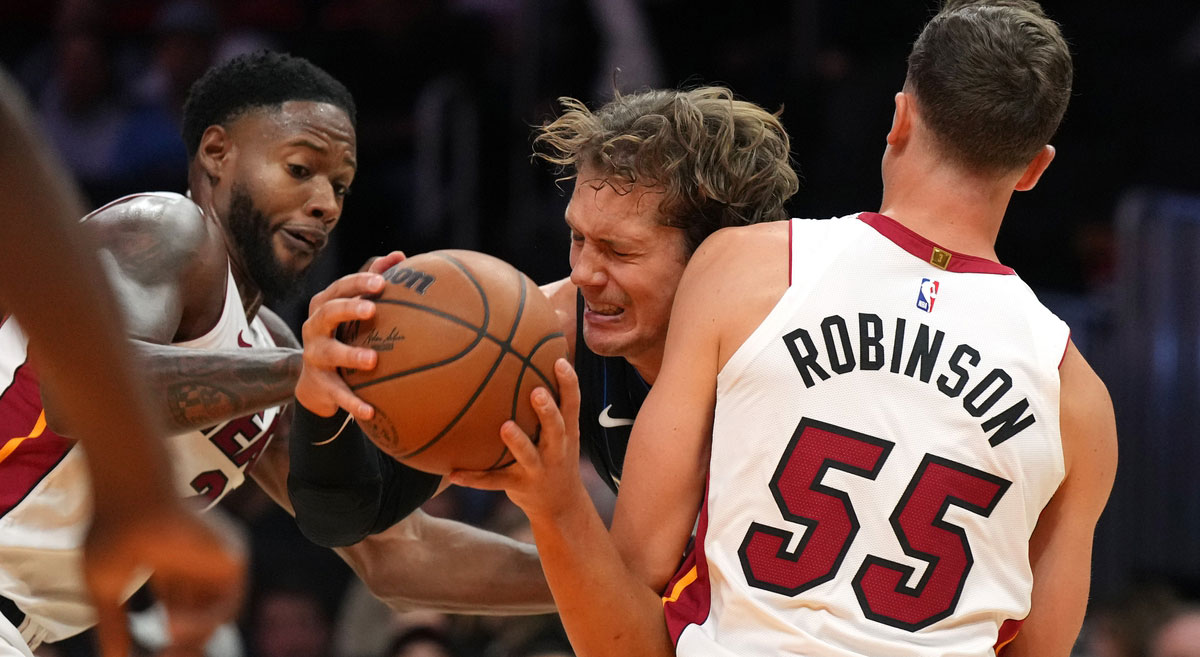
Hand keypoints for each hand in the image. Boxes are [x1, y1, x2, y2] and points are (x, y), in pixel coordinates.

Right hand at [84, 504, 244, 656]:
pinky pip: (228, 602)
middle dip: (185, 643)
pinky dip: (203, 621)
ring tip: (167, 646)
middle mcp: (197, 561)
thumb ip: (114, 626)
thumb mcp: (107, 588)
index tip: (154, 654)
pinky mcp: (233, 557)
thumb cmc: (113, 532)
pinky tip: (172, 623)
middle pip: (202, 615)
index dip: (168, 636)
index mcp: (171, 562)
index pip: (178, 609)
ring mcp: (216, 559)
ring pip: (216, 614)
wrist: (133, 499)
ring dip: (193, 637)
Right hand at [297, 252, 405, 419]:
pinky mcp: (319, 384)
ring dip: (350, 354)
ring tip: (374, 360)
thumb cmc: (344, 334)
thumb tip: (399, 255)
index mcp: (325, 305)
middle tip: (372, 309)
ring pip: (328, 352)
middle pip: (328, 312)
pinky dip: (352, 402)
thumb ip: (374, 280)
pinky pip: (336, 393)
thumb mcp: (353, 309)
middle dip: (348, 309)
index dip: (359, 283)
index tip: (382, 282)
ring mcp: (314, 355)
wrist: (317, 382)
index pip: (340, 287)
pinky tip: (370, 411)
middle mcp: (315, 327)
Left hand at [450, 359, 588, 521]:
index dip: (569, 384)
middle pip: (556, 428)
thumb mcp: (564, 434)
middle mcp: (556, 451)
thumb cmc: (555, 455)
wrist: (561, 505)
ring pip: (528, 455)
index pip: (573, 405)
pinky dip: (473, 478)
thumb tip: (530, 357)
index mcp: (568, 433)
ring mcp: (538, 470)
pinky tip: (453, 474)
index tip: (560, 362)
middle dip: (548, 411)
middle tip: (536, 392)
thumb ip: (553, 405)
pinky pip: (494, 481)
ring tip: (505, 427)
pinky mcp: (519, 486)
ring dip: (518, 442)